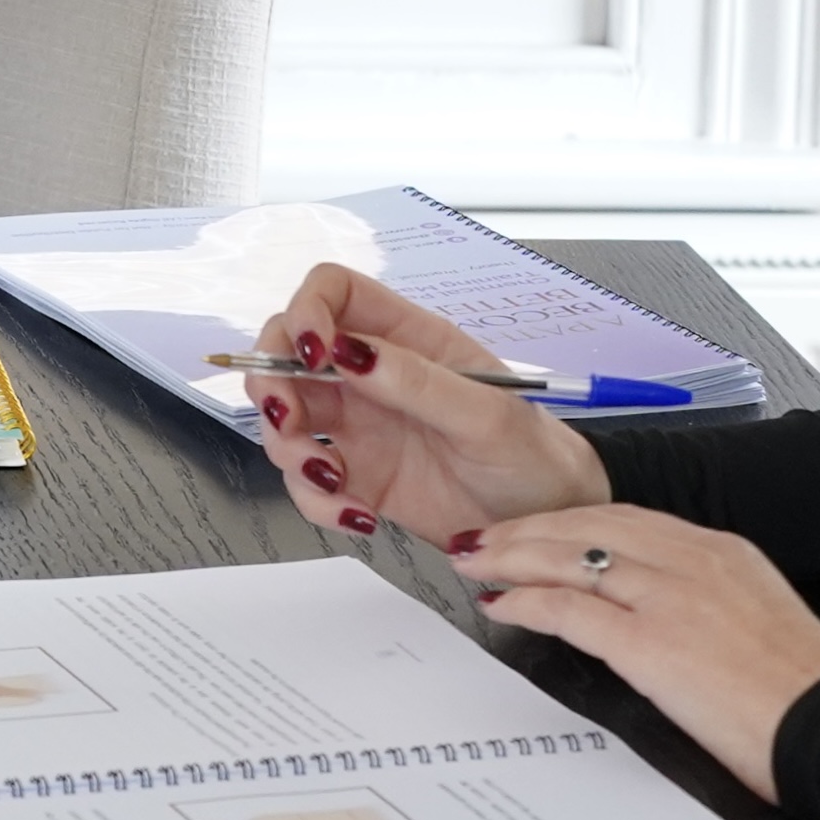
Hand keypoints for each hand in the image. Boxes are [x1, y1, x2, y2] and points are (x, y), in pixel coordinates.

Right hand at [241, 263, 612, 548]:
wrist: (548, 526)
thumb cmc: (536, 457)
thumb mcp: (486, 415)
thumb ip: (416, 382)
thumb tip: (349, 351)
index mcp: (408, 338)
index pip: (333, 293)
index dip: (306, 312)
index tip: (310, 354)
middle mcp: (374, 375)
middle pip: (288, 351)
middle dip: (272, 382)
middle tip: (288, 421)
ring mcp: (360, 426)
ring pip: (286, 418)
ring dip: (288, 450)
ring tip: (333, 481)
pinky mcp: (357, 477)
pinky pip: (307, 481)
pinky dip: (315, 501)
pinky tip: (357, 515)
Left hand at [446, 502, 819, 802]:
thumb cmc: (807, 695)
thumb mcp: (760, 621)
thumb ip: (710, 603)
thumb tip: (666, 616)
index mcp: (725, 552)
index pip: (627, 520)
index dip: (571, 522)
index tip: (538, 529)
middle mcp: (695, 562)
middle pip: (589, 525)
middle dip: (528, 530)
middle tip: (486, 537)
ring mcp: (672, 599)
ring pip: (570, 557)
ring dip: (513, 556)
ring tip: (477, 562)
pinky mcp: (653, 645)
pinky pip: (572, 611)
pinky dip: (529, 603)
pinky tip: (505, 605)